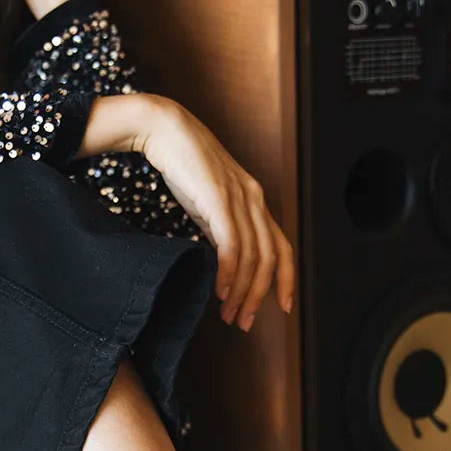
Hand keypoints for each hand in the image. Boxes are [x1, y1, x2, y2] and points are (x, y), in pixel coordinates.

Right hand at [139, 100, 295, 329]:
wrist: (163, 129)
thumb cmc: (182, 164)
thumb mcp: (209, 200)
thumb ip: (220, 225)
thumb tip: (222, 260)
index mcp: (254, 199)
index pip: (282, 246)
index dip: (286, 279)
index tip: (281, 306)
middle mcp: (254, 199)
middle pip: (270, 257)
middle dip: (260, 295)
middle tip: (246, 321)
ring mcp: (238, 197)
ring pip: (253, 255)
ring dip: (242, 291)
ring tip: (230, 313)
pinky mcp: (217, 198)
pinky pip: (231, 243)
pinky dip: (229, 272)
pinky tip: (221, 290)